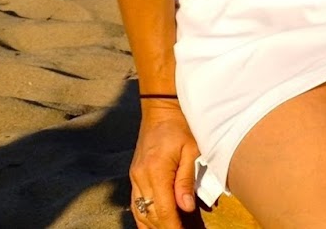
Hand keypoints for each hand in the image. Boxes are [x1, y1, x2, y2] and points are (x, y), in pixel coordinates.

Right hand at [130, 99, 199, 227]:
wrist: (160, 108)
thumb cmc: (179, 126)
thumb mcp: (191, 149)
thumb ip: (186, 179)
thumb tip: (186, 207)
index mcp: (155, 170)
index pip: (163, 210)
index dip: (174, 227)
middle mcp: (141, 176)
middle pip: (150, 215)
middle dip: (166, 228)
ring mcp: (135, 176)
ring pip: (140, 212)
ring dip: (154, 226)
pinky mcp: (134, 174)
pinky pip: (136, 203)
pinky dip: (144, 217)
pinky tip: (154, 224)